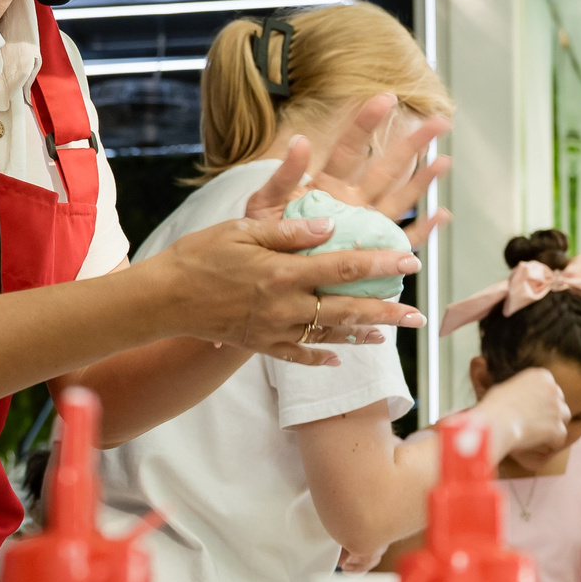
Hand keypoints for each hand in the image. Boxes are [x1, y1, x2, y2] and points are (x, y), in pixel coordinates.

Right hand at [150, 214, 423, 368]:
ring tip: (388, 335)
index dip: (380, 264)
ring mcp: (273, 330)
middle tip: (418, 315)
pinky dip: (320, 355)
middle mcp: (284, 306)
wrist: (163, 298)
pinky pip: (297, 355)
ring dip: (361, 335)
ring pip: (328, 335)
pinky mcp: (260, 344)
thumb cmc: (200, 255)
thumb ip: (289, 230)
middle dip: (386, 312)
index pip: (343, 267)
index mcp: (283, 273)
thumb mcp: (243, 229)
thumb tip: (331, 226)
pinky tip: (339, 355)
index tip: (410, 261)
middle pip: (347, 310)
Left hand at [244, 92, 450, 250]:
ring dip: (422, 181)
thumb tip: (300, 140)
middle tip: (437, 123)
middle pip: (386, 168)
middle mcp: (351, 202)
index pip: (350, 148)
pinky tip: (440, 215)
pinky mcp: (371, 253)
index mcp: (326, 186)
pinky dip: (422, 231)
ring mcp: (364, 226)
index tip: (386, 98)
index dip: (367, 123)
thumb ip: (282, 176)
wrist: (267, 280)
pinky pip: (401, 240)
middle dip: (412, 145)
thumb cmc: (264, 241)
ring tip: (444, 162)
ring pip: (400, 199)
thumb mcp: (264, 206)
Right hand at [477, 368, 571, 461]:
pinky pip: (560, 438)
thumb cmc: (494, 405)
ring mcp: (557, 408)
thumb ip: (521, 389)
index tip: (534, 410)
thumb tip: (520, 397)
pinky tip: (540, 445)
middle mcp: (553, 389)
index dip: (543, 401)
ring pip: (564, 418)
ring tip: (539, 434)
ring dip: (554, 426)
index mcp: (542, 376)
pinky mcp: (557, 427)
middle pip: (560, 402)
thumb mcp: (507, 387)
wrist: (496, 421)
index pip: (551, 388)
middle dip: (551, 412)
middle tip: (537, 423)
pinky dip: (552, 443)